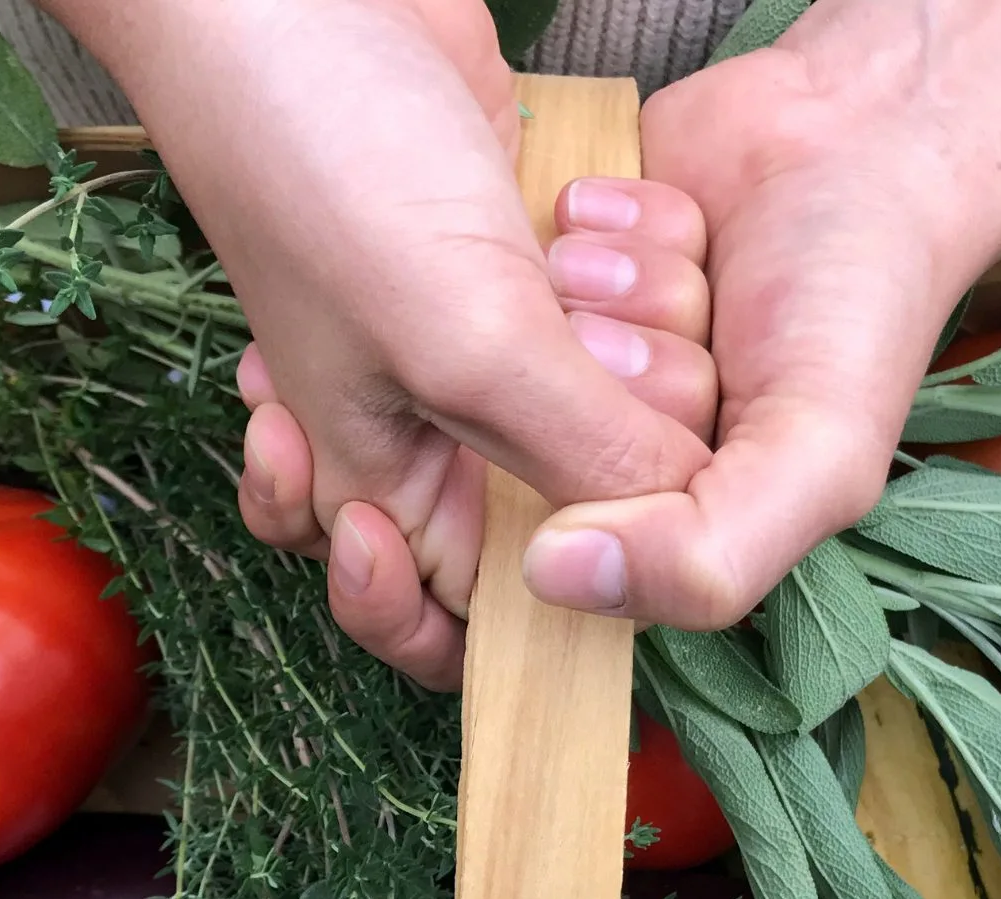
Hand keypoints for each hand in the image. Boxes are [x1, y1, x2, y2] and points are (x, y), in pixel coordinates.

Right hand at [41, 0, 711, 681]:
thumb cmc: (328, 162)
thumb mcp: (460, 334)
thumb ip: (570, 448)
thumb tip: (673, 528)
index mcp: (373, 475)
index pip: (440, 626)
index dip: (492, 632)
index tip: (538, 557)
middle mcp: (416, 428)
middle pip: (532, 529)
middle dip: (583, 472)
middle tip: (574, 375)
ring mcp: (462, 348)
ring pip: (576, 427)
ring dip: (607, 373)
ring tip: (571, 298)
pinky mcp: (506, 272)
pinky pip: (588, 331)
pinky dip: (610, 301)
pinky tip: (585, 248)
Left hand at [523, 0, 1000, 627]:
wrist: (877, 134)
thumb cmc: (860, 304)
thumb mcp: (820, 459)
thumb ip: (710, 555)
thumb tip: (551, 581)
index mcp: (669, 508)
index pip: (574, 524)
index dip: (615, 458)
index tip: (688, 402)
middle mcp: (617, 430)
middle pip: (541, 413)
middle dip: (624, 358)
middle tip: (703, 325)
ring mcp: (589, 333)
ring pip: (529, 319)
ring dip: (617, 277)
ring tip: (697, 259)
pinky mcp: (571, 246)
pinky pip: (531, 239)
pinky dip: (606, 216)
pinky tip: (671, 212)